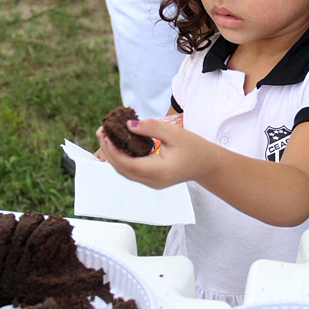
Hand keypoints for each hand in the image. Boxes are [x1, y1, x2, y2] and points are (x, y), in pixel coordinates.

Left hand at [95, 119, 211, 188]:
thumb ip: (152, 128)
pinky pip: (131, 171)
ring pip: (124, 172)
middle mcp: (152, 181)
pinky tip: (118, 144)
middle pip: (122, 170)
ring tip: (106, 136)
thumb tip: (129, 125)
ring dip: (113, 155)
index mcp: (159, 172)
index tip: (105, 135)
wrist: (207, 165)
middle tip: (101, 131)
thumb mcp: (175, 134)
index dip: (113, 151)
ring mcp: (151, 183)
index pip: (128, 164)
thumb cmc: (194, 148)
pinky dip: (121, 158)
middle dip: (108, 151)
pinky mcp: (151, 180)